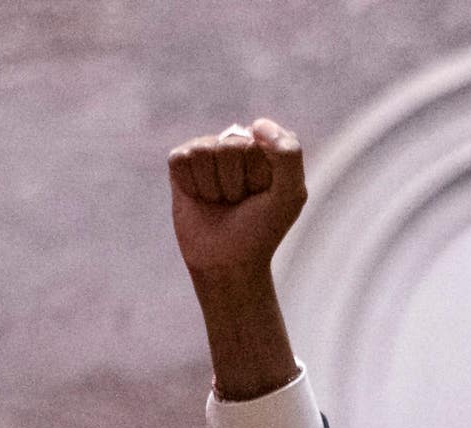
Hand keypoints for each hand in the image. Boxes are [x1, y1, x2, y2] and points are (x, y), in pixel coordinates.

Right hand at [168, 119, 308, 290]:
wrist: (228, 261)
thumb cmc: (261, 229)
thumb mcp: (289, 196)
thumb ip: (288, 155)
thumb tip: (256, 123)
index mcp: (266, 145)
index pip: (257, 143)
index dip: (258, 177)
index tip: (262, 197)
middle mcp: (237, 141)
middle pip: (229, 146)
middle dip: (234, 183)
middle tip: (238, 202)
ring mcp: (208, 149)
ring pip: (204, 152)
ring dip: (213, 187)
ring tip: (221, 201)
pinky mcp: (181, 161)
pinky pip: (182, 160)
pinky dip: (192, 186)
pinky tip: (200, 198)